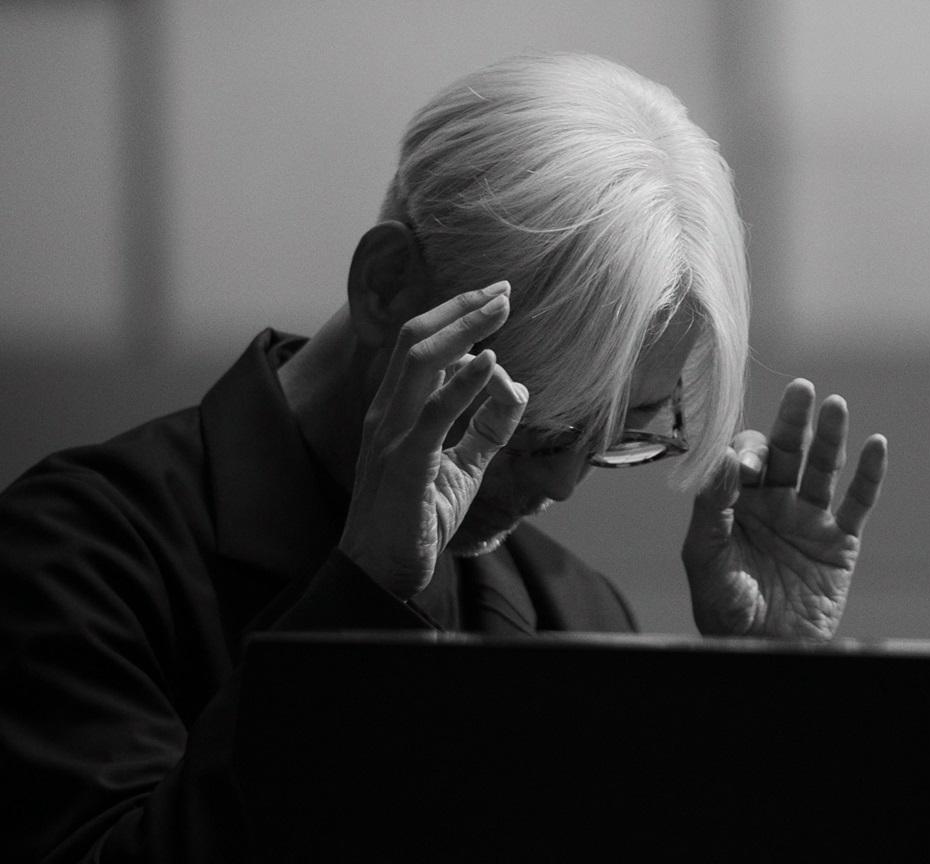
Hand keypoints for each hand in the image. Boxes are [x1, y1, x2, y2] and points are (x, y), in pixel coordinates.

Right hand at [339, 281, 526, 598]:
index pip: (418, 345)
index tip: (494, 298)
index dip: (455, 315)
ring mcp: (391, 436)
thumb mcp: (462, 467)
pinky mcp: (406, 465)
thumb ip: (485, 430)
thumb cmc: (416, 520)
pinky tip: (492, 363)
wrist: (381, 573)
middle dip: (462, 308)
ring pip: (421, 362)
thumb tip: (515, 391)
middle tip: (504, 289)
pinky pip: (434, 416)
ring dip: (464, 329)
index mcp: (395, 411)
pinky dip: (464, 385)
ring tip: (500, 308)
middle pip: (417, 339)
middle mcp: (387, 414)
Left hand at [682, 379, 887, 638]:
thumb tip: (724, 457)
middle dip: (792, 422)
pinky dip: (869, 475)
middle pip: (786, 452)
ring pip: (823, 470)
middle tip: (800, 389)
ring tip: (836, 406)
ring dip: (830, 438)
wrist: (762, 650)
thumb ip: (712, 507)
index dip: (748, 451)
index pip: (745, 459)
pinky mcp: (839, 543)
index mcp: (737, 503)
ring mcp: (809, 521)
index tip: (748, 464)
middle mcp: (774, 504)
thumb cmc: (724, 609)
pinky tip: (875, 444)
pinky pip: (858, 504)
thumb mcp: (705, 557)